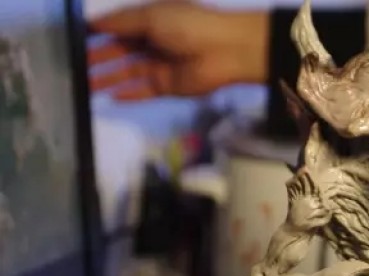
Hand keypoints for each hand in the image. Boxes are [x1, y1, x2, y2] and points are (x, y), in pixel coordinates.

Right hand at [88, 1, 267, 99]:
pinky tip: (111, 97)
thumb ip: (122, 22)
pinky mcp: (168, 87)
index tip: (75, 38)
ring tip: (86, 84)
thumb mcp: (151, 16)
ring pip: (128, 73)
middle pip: (120, 51)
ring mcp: (160, 66)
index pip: (119, 27)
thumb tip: (94, 23)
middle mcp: (153, 43)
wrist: (225, 51)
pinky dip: (129, 95)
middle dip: (99, 57)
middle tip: (75, 64)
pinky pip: (144, 91)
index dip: (98, 32)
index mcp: (150, 20)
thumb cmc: (187, 25)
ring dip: (108, 77)